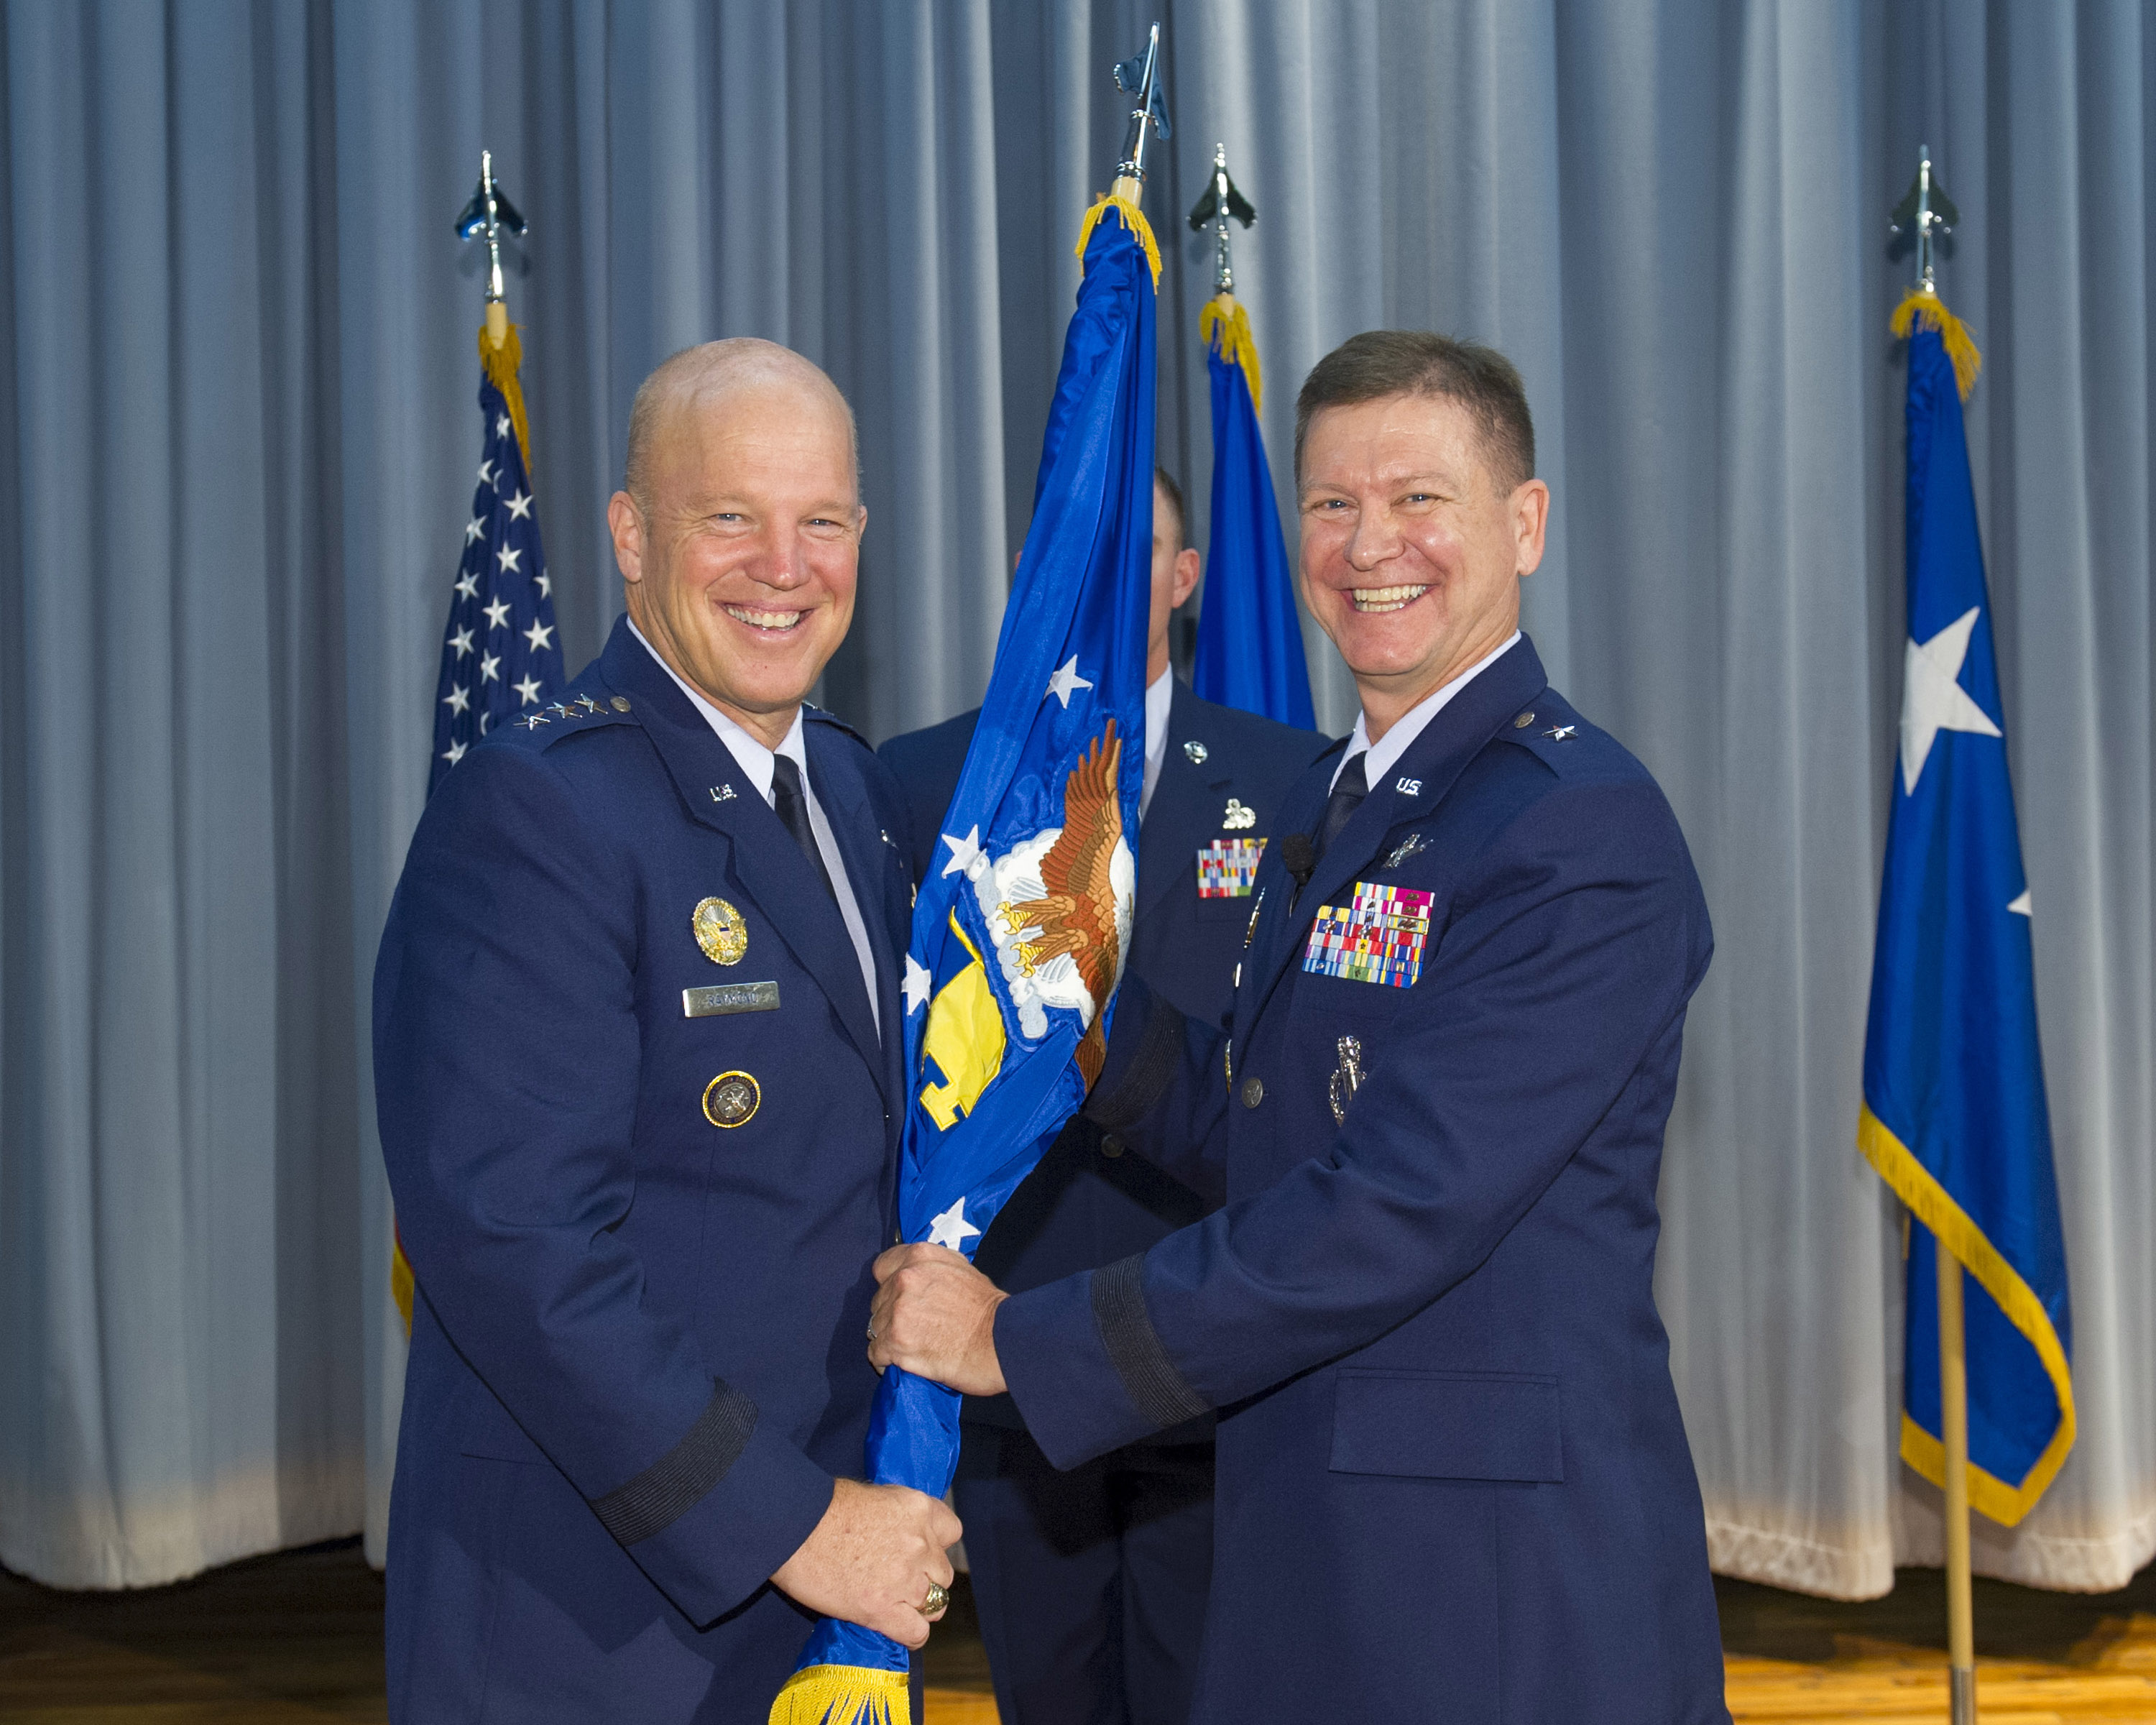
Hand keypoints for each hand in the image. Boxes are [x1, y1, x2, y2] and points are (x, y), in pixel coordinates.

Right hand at [769, 1478, 960, 1649]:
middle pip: (943, 1573)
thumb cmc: (821, 1505)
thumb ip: (896, 1517)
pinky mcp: (882, 1610)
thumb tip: (896, 1531)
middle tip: (900, 1579)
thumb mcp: (873, 1496)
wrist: (792, 1527)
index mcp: (919, 1509)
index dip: (936, 1544)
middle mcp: (920, 1543)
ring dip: (919, 1606)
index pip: (952, 1532)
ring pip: (936, 1604)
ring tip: (896, 1604)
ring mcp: (905, 1579)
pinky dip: (911, 1633)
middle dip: (926, 1578)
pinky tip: (897, 1626)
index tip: (920, 1550)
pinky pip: (917, 1632)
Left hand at [868, 1244, 1009, 1395]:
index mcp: (920, 1257)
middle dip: (891, 1315)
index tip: (897, 1297)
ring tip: (913, 1347)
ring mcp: (898, 1311)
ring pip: (875, 1328)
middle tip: (914, 1328)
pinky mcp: (896, 1342)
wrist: (1003, 1342)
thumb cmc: (989, 1311)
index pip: (882, 1267)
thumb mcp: (961, 1269)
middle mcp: (904, 1279)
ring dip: (890, 1339)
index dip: (889, 1285)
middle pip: (879, 1300)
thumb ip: (930, 1268)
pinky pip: (876, 1354)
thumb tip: (912, 1275)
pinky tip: (905, 1362)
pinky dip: (887, 1361)